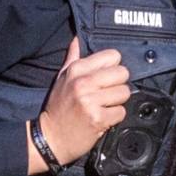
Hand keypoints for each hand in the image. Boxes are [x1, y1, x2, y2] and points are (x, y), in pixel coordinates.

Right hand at [34, 36, 128, 168]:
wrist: (51, 137)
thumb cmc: (58, 107)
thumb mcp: (61, 79)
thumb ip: (72, 58)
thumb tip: (77, 38)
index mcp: (76, 69)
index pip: (113, 56)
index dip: (113, 67)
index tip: (106, 78)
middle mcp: (83, 82)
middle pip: (123, 73)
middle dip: (118, 84)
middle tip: (107, 94)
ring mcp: (90, 101)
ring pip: (124, 93)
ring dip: (117, 102)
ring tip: (103, 106)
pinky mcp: (98, 118)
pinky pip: (121, 112)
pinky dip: (114, 117)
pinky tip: (102, 118)